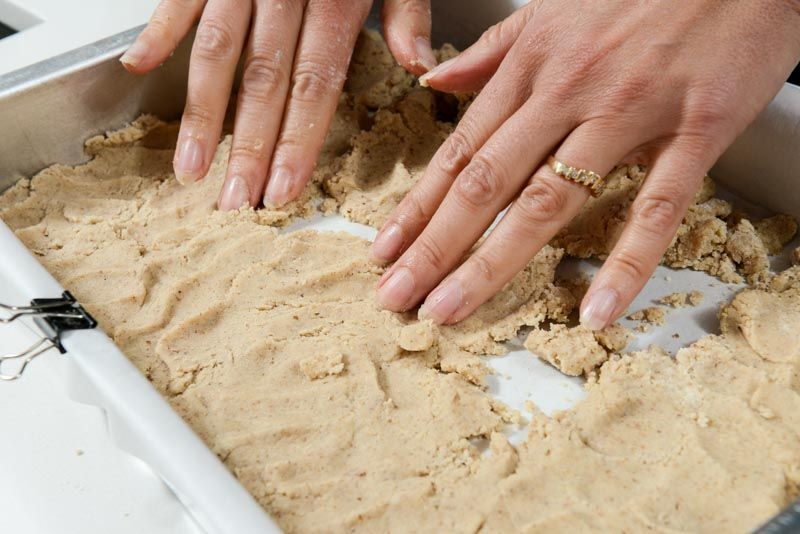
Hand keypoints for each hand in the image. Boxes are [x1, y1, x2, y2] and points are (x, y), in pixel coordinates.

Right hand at [121, 0, 436, 209]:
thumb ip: (408, 10)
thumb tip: (419, 68)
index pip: (315, 83)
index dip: (298, 141)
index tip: (284, 191)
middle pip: (263, 80)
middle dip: (248, 147)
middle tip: (235, 203)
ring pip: (216, 49)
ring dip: (200, 113)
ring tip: (189, 168)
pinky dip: (159, 28)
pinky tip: (139, 67)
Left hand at [372, 0, 799, 327]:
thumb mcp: (552, 9)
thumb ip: (493, 51)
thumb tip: (436, 82)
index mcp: (533, 67)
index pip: (460, 151)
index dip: (417, 206)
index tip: (384, 249)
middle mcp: (567, 93)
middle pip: (486, 184)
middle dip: (433, 247)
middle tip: (395, 297)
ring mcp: (628, 113)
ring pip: (548, 200)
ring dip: (491, 263)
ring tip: (449, 310)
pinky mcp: (694, 130)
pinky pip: (656, 207)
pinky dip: (625, 264)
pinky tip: (596, 312)